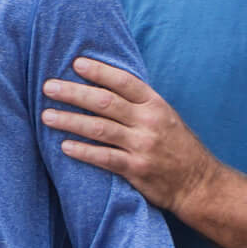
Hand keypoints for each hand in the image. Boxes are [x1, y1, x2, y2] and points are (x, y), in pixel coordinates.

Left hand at [40, 57, 221, 212]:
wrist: (199, 184)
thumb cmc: (176, 145)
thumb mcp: (165, 117)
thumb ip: (138, 102)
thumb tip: (102, 83)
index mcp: (156, 105)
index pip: (124, 82)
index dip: (100, 71)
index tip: (76, 63)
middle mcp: (149, 122)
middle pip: (105, 102)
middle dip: (74, 93)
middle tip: (48, 87)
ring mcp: (143, 146)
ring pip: (100, 129)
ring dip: (70, 121)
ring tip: (46, 116)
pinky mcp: (137, 169)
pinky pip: (105, 158)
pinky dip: (83, 152)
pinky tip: (64, 146)